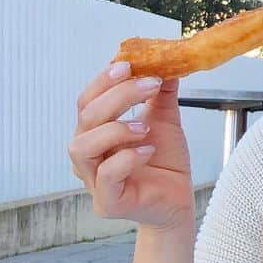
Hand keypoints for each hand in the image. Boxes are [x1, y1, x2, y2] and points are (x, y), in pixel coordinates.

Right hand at [69, 62, 194, 231]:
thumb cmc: (165, 163)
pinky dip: (127, 158)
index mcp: (96, 133)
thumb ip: (160, 94)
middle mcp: (88, 155)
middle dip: (117, 96)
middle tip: (149, 84)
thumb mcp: (164, 121)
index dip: (104, 80)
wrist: (179, 200)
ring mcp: (93, 180)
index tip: (129, 64)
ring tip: (145, 126)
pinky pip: (106, 175)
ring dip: (114, 128)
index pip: (87, 101)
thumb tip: (165, 60)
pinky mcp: (107, 202)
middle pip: (86, 118)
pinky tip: (148, 151)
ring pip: (83, 146)